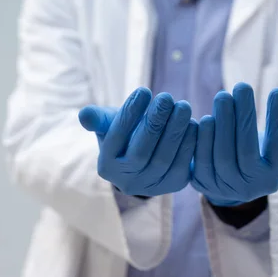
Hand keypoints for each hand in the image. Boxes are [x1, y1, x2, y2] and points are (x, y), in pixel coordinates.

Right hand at [78, 87, 197, 195]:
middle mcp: (126, 182)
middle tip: (166, 97)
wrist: (150, 153)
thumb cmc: (127, 132)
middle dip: (155, 122)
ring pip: (163, 158)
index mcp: (106, 165)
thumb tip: (84, 114)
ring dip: (175, 130)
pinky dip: (188, 144)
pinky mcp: (173, 185)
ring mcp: (151, 187)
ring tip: (182, 106)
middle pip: (141, 152)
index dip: (130, 113)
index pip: (116, 137)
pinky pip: (183, 166)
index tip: (143, 90)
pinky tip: (193, 123)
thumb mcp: (110, 123)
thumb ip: (98, 118)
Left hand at [191, 83, 277, 205]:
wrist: (226, 187)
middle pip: (247, 150)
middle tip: (242, 86)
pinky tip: (206, 117)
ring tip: (223, 96)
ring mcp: (225, 188)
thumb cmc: (256, 158)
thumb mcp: (276, 151)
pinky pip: (200, 160)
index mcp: (272, 178)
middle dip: (244, 116)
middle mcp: (250, 187)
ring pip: (222, 155)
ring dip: (222, 123)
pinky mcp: (201, 183)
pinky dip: (202, 138)